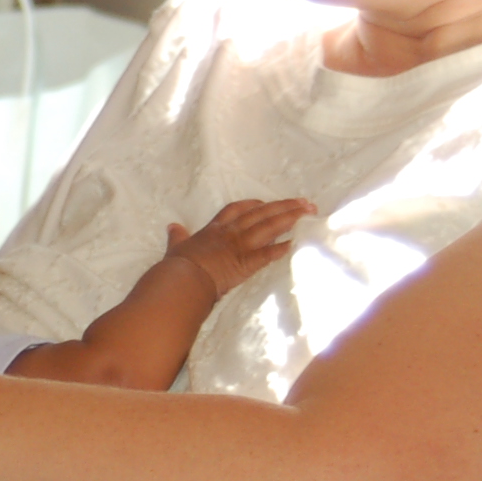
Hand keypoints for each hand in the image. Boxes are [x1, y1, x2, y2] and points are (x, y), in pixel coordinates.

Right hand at [161, 198, 312, 298]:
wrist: (183, 278)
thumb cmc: (178, 265)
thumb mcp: (176, 247)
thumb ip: (177, 236)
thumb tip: (172, 226)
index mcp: (214, 228)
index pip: (236, 209)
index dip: (253, 205)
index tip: (265, 203)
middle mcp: (231, 232)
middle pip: (261, 213)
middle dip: (284, 206)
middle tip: (304, 202)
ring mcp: (240, 246)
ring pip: (270, 226)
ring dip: (291, 218)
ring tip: (309, 212)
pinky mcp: (247, 262)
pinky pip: (269, 253)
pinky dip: (284, 247)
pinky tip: (298, 242)